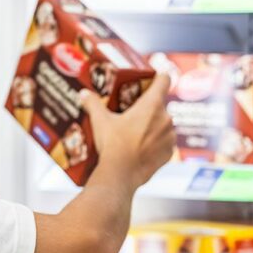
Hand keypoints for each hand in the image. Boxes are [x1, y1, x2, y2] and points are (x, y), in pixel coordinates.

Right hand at [80, 73, 174, 188]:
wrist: (120, 175)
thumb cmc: (112, 144)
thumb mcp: (100, 121)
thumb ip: (92, 103)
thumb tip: (83, 94)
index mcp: (151, 105)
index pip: (164, 80)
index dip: (158, 77)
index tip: (150, 79)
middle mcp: (166, 118)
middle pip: (160, 104)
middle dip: (148, 106)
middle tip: (131, 111)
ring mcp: (169, 137)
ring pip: (163, 124)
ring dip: (153, 125)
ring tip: (135, 131)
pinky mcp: (169, 153)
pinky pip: (164, 142)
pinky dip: (155, 142)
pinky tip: (140, 146)